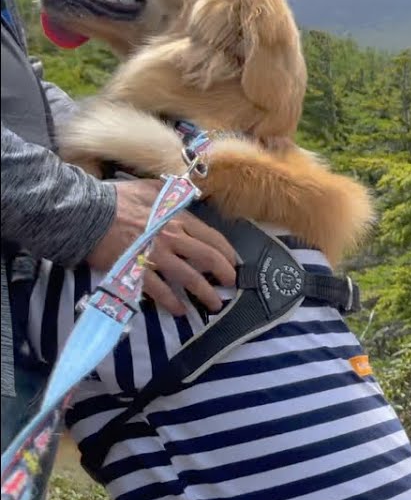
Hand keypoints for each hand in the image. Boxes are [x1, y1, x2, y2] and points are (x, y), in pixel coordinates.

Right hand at [85, 179, 237, 314]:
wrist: (86, 213)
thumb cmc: (118, 199)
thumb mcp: (151, 188)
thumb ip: (172, 193)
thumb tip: (188, 195)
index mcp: (178, 218)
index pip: (212, 238)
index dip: (227, 253)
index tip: (234, 263)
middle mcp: (172, 238)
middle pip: (207, 259)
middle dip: (224, 274)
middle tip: (231, 285)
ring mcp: (155, 256)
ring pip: (189, 278)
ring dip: (204, 294)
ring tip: (213, 305)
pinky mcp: (137, 271)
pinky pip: (159, 291)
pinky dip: (172, 303)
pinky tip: (179, 311)